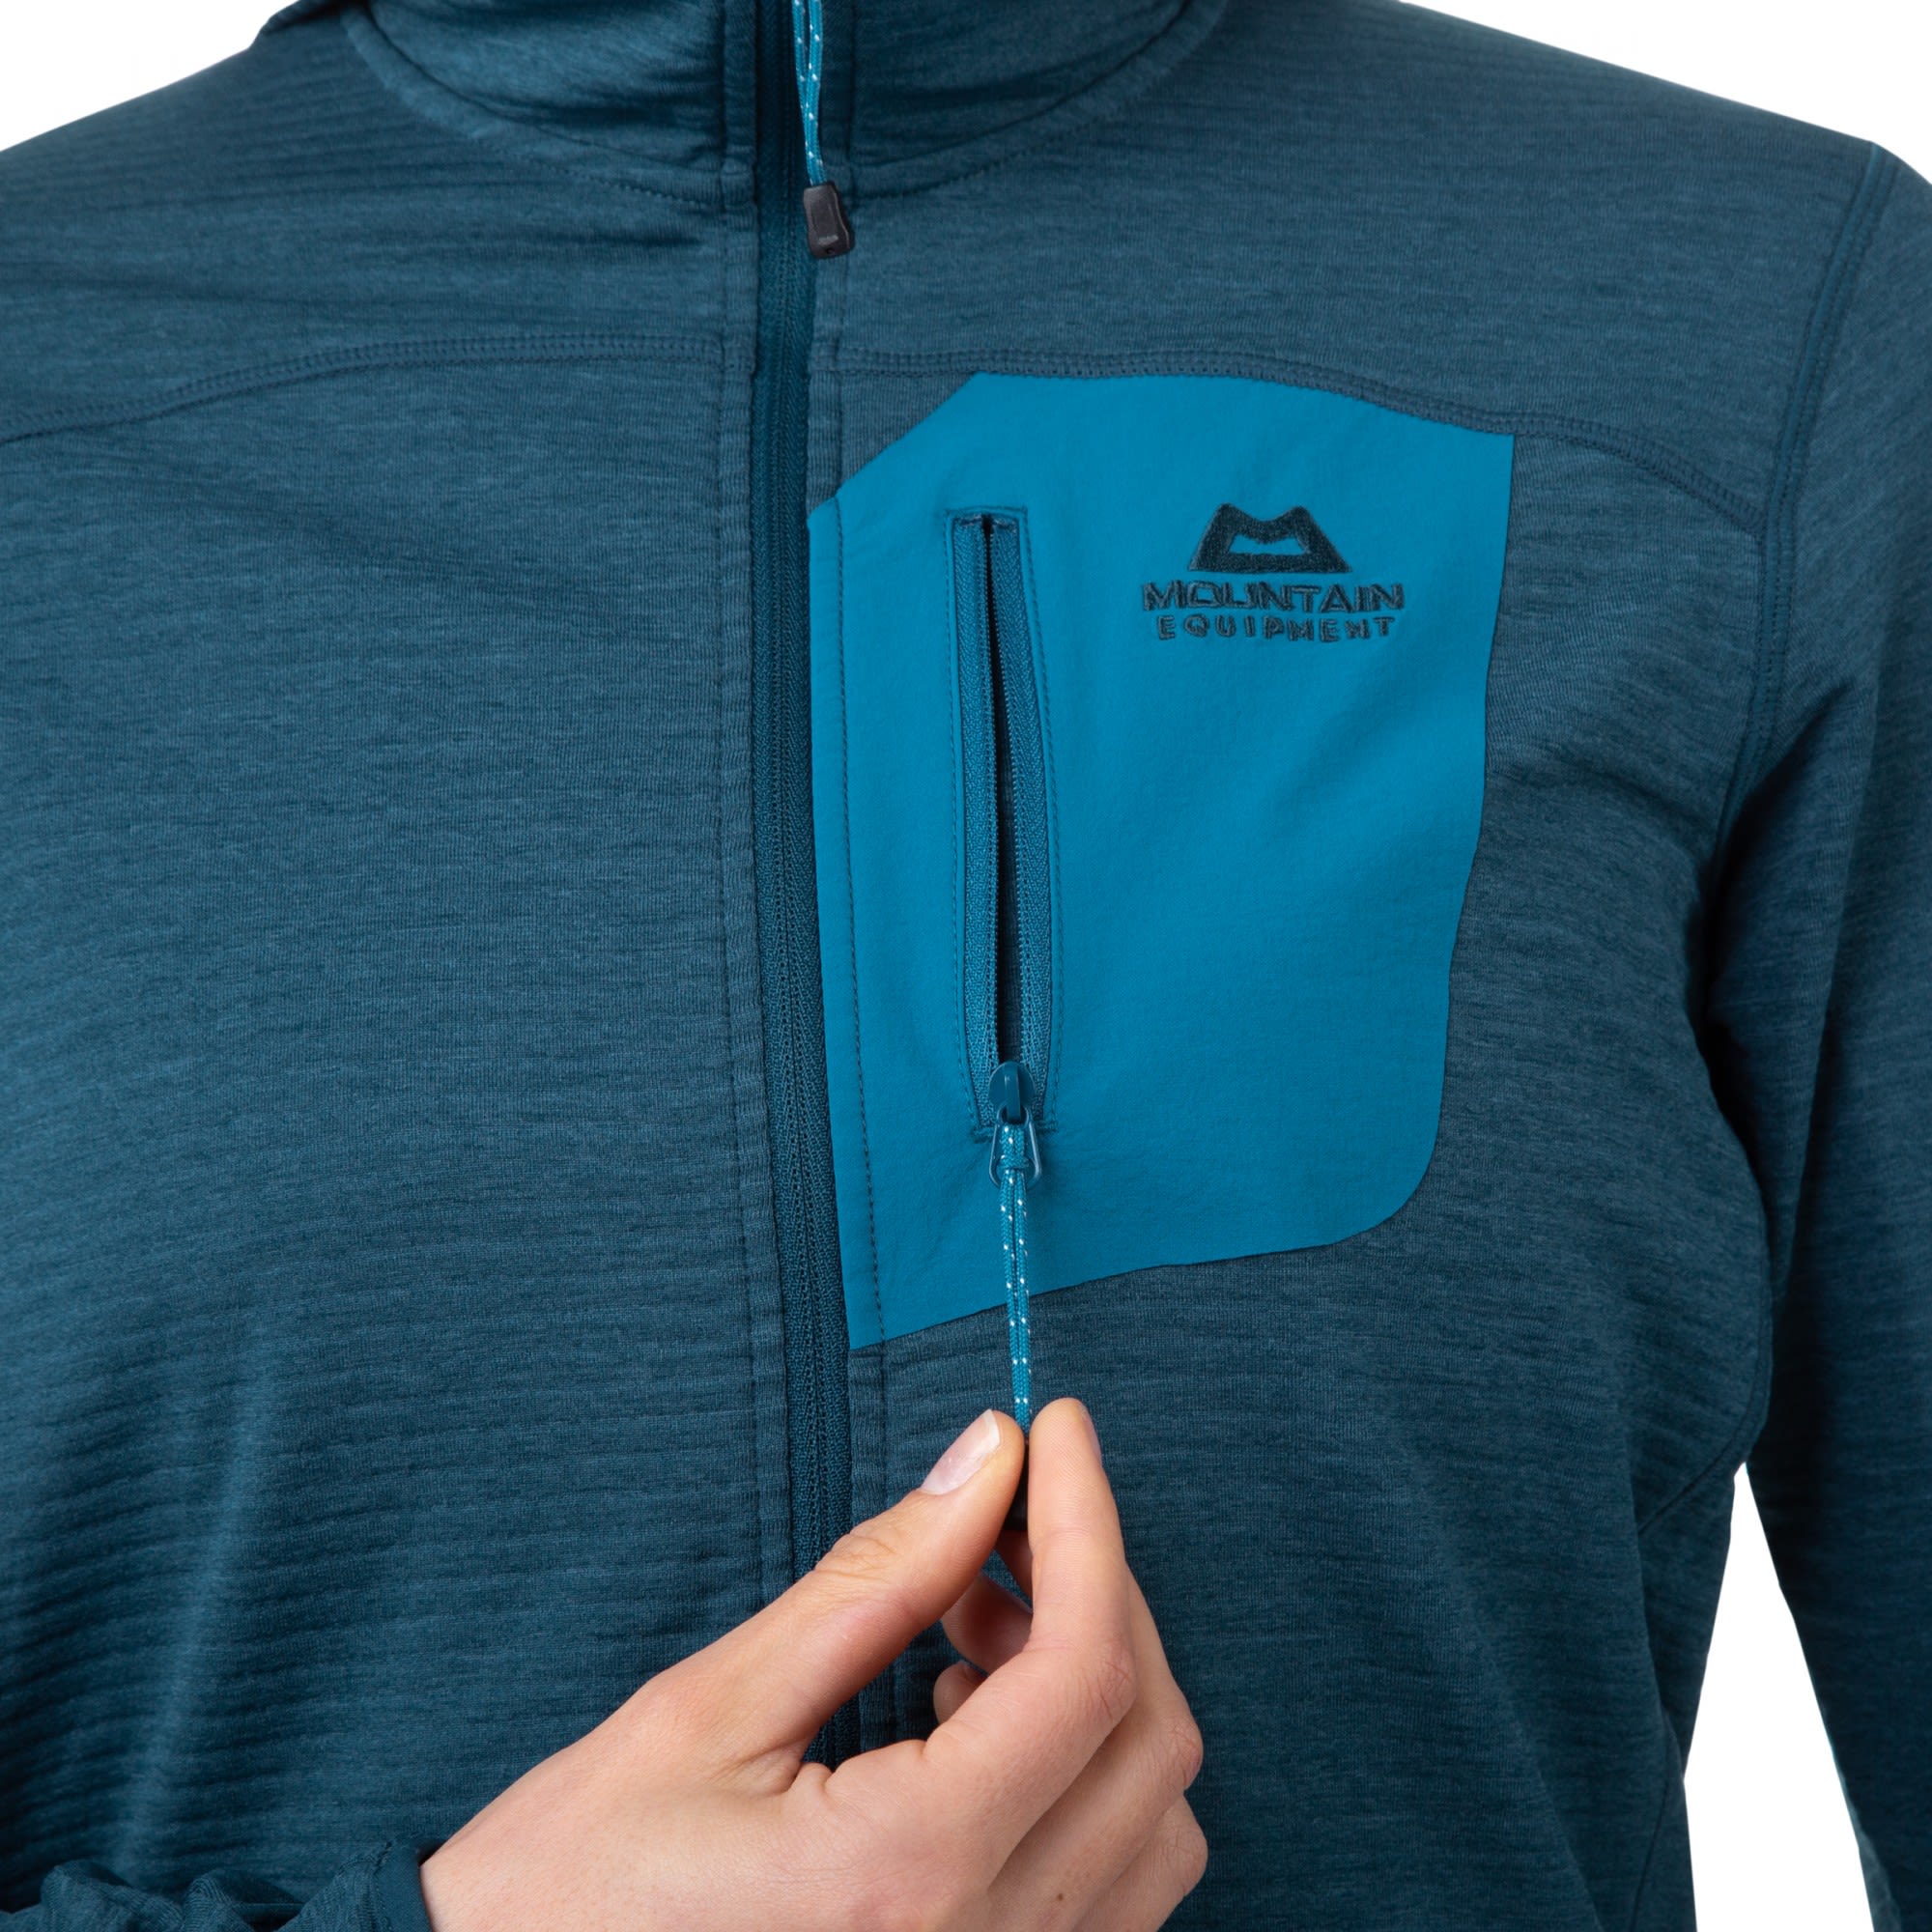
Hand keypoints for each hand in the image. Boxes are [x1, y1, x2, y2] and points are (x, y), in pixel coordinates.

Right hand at [419, 1395, 1207, 1931]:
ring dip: (1094, 1690)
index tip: (1058, 1429)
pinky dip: (1081, 1779)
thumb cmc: (572, 1888)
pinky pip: (1114, 1887)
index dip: (1087, 1522)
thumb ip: (875, 1581)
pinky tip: (969, 1727)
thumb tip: (987, 1461)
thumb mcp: (710, 1708)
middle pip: (1149, 1740)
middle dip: (1097, 1592)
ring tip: (966, 1626)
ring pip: (1155, 1821)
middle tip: (997, 1518)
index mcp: (911, 1873)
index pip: (1083, 1668)